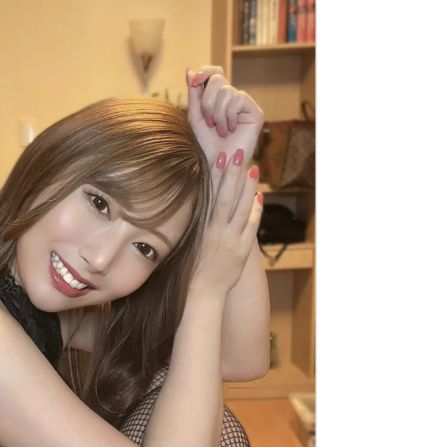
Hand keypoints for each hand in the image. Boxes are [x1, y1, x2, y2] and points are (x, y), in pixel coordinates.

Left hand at [185, 66, 263, 173]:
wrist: (217, 163)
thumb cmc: (206, 144)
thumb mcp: (195, 117)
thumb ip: (193, 95)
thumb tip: (189, 70)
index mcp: (219, 98)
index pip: (215, 72)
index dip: (205, 71)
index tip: (193, 81)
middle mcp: (233, 98)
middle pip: (218, 79)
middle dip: (207, 102)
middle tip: (210, 122)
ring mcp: (245, 105)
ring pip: (226, 90)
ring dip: (217, 113)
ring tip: (221, 130)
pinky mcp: (256, 112)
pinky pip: (238, 99)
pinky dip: (229, 116)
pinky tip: (231, 129)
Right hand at [190, 149, 262, 297]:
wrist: (200, 294)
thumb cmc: (190, 268)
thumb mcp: (187, 241)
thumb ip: (195, 222)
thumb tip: (199, 201)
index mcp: (200, 227)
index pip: (210, 195)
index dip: (216, 175)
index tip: (220, 157)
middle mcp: (215, 231)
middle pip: (227, 196)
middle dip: (233, 174)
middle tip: (239, 153)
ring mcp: (230, 240)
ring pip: (242, 208)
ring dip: (248, 187)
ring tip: (253, 168)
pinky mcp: (242, 251)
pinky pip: (251, 226)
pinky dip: (256, 210)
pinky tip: (259, 195)